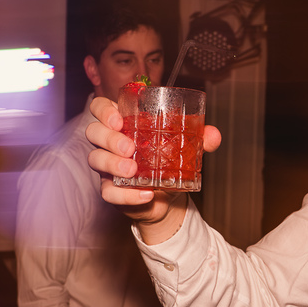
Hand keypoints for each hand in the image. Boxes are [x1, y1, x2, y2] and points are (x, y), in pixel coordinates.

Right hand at [86, 95, 221, 244]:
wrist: (167, 197)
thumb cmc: (167, 162)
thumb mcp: (183, 147)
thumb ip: (199, 139)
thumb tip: (213, 134)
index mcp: (123, 125)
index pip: (100, 108)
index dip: (104, 111)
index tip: (119, 119)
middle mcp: (110, 144)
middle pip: (94, 132)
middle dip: (109, 138)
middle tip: (130, 147)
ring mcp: (107, 167)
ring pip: (95, 160)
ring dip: (113, 163)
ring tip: (133, 170)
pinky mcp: (111, 190)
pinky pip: (108, 192)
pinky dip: (127, 195)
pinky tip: (147, 194)